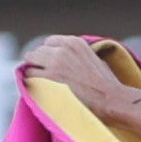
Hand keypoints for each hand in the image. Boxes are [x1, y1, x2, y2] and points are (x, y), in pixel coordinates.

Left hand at [20, 33, 140, 138]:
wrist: (111, 99)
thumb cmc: (106, 84)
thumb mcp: (94, 57)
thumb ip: (76, 55)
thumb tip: (65, 59)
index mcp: (74, 42)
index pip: (48, 43)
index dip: (48, 55)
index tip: (49, 65)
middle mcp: (62, 50)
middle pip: (37, 52)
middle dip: (38, 64)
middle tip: (43, 77)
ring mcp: (54, 64)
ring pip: (30, 65)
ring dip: (34, 74)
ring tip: (42, 86)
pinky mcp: (48, 79)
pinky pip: (29, 78)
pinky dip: (32, 85)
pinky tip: (40, 92)